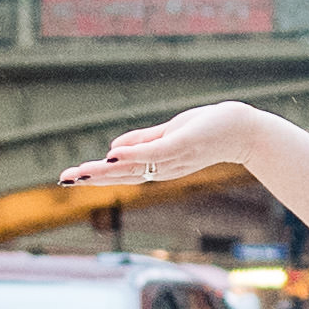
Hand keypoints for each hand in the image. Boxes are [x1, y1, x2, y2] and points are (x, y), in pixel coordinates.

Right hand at [62, 103, 255, 189]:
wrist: (243, 129)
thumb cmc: (208, 128)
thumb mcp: (170, 133)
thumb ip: (143, 141)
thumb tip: (112, 149)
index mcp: (158, 165)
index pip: (122, 173)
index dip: (95, 176)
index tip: (69, 178)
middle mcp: (163, 167)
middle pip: (122, 176)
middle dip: (92, 178)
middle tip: (65, 180)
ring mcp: (173, 158)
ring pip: (133, 167)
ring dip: (104, 171)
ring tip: (80, 172)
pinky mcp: (183, 144)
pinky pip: (154, 152)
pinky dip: (133, 154)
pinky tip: (112, 154)